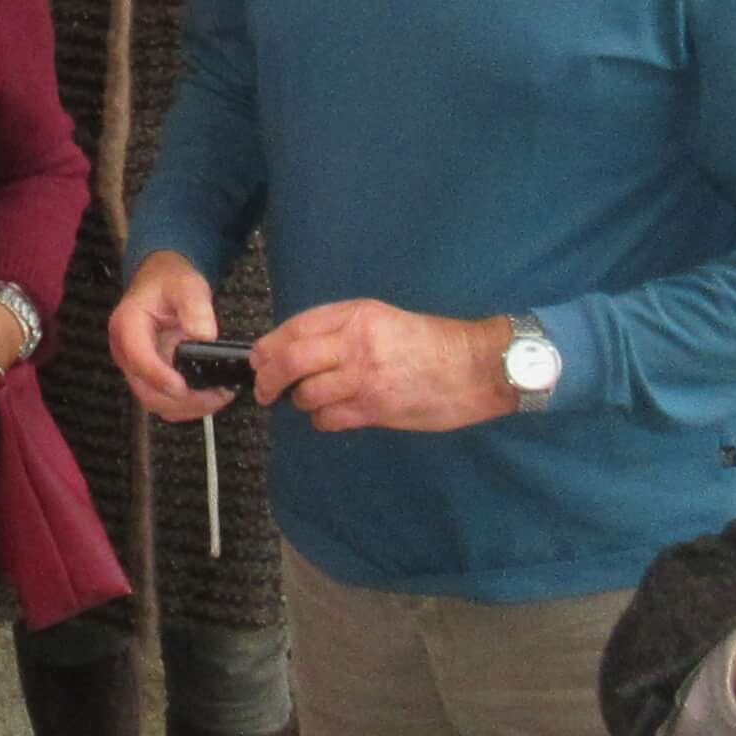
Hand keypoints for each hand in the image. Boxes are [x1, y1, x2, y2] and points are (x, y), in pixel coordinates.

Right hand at [111, 251, 221, 419]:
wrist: (161, 282)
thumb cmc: (170, 281)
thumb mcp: (186, 284)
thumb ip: (195, 306)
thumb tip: (204, 335)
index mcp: (128, 325)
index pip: (138, 358)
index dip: (160, 377)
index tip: (184, 388)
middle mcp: (126, 351)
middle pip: (145, 390)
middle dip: (181, 400)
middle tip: (215, 396)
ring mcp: (136, 367)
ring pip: (154, 401)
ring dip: (186, 407)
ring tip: (218, 397)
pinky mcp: (149, 376)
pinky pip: (163, 400)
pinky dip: (186, 405)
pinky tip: (209, 396)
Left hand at [256, 299, 520, 434]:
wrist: (477, 367)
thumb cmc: (434, 342)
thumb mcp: (386, 319)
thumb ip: (344, 329)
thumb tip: (299, 348)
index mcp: (358, 315)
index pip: (297, 327)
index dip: (270, 345)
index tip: (259, 357)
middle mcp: (356, 343)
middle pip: (292, 360)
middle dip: (269, 377)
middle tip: (264, 389)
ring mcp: (364, 378)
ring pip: (307, 394)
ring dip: (300, 401)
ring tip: (309, 400)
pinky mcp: (375, 409)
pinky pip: (329, 419)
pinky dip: (322, 419)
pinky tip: (331, 415)